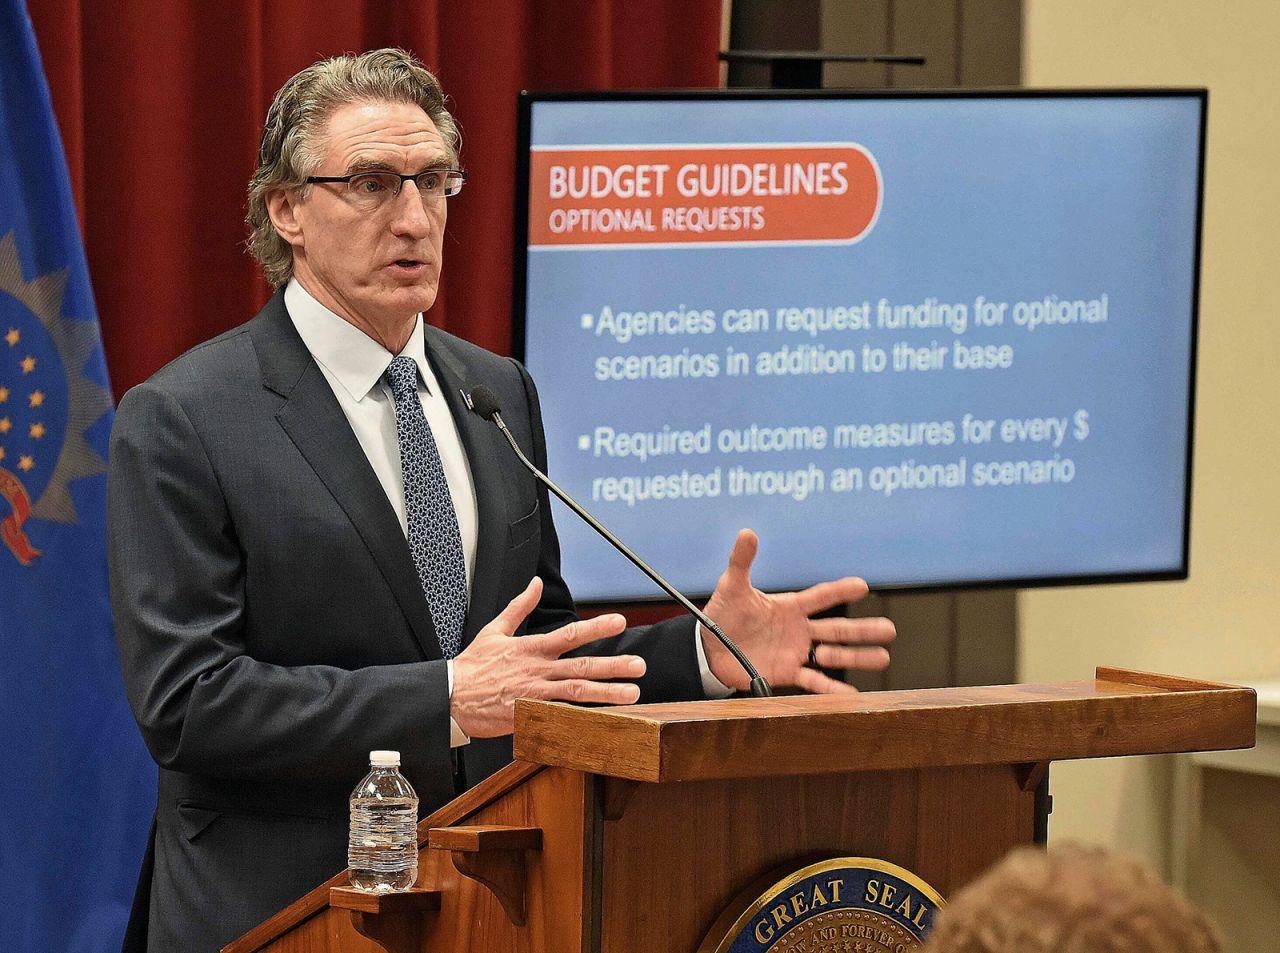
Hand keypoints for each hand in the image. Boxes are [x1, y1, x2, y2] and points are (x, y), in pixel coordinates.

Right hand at [450, 576, 645, 737]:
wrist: (450, 697)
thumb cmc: (472, 665)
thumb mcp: (495, 629)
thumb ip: (520, 606)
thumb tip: (535, 584)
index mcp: (532, 648)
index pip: (571, 634)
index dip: (597, 627)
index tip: (620, 621)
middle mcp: (538, 670)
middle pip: (582, 665)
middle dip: (614, 665)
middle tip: (639, 665)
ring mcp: (535, 694)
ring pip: (577, 692)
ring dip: (607, 693)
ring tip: (633, 694)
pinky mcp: (530, 715)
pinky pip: (560, 716)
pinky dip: (582, 718)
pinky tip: (604, 719)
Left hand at [700, 529, 893, 693]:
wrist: (709, 648)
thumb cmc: (722, 613)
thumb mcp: (732, 586)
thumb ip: (741, 561)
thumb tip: (746, 532)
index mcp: (790, 607)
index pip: (821, 597)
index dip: (840, 590)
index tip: (862, 585)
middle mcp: (799, 630)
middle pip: (837, 629)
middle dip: (863, 630)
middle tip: (890, 630)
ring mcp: (795, 652)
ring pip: (833, 655)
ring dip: (857, 657)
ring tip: (883, 658)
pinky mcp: (787, 673)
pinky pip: (814, 682)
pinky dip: (831, 690)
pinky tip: (852, 695)